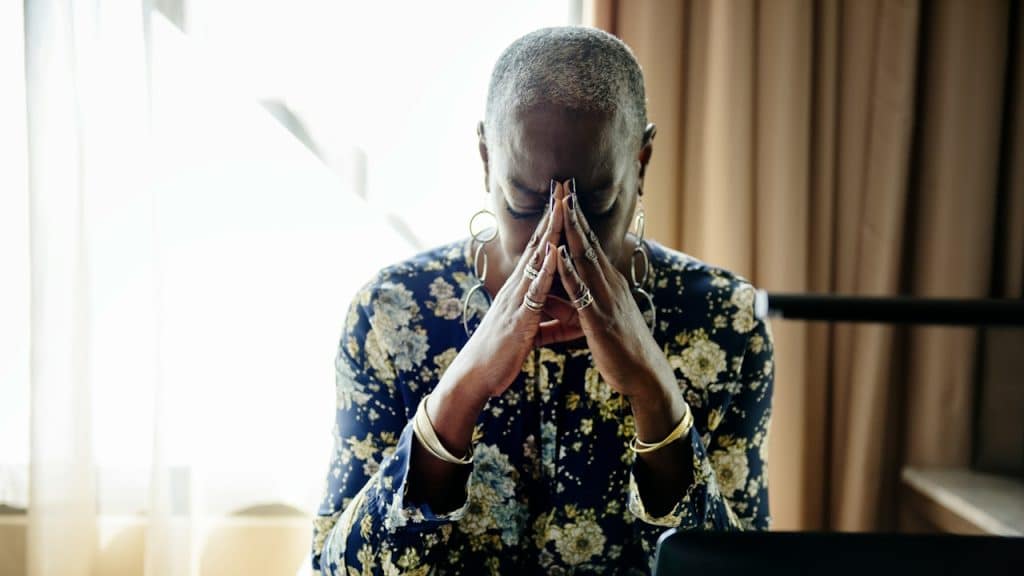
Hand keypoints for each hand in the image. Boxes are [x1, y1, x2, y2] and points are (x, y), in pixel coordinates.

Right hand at [434, 182, 571, 408]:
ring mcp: (517, 299)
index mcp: (521, 289)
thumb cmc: (500, 353)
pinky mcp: (519, 317)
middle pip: (538, 242)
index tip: (565, 197)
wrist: (476, 376)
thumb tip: (565, 316)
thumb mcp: (528, 331)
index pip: (540, 248)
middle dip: (553, 214)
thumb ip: (547, 319)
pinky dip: (546, 269)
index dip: (553, 222)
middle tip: (565, 183)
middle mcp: (517, 287)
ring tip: (564, 204)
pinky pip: (535, 290)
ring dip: (551, 231)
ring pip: (537, 258)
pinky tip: (556, 251)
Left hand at [555, 180, 675, 402]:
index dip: (577, 218)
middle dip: (574, 213)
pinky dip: (569, 270)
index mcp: (608, 283)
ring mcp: (606, 299)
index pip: (589, 243)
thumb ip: (575, 304)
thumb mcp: (594, 320)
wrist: (645, 376)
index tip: (565, 193)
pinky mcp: (600, 319)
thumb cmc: (621, 349)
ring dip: (572, 232)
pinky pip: (581, 291)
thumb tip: (555, 295)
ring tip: (560, 205)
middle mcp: (609, 284)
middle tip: (562, 183)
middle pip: (588, 242)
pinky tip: (558, 254)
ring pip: (585, 259)